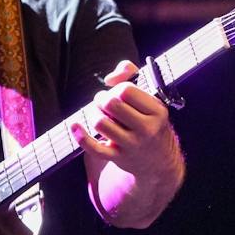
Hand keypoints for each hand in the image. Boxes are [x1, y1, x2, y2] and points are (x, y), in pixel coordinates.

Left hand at [71, 61, 180, 177]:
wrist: (160, 160)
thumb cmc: (150, 121)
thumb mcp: (151, 97)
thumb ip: (131, 74)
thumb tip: (109, 79)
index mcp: (157, 111)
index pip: (127, 91)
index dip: (116, 88)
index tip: (118, 93)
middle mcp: (146, 129)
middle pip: (111, 104)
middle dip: (102, 99)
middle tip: (104, 102)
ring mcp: (132, 145)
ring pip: (100, 122)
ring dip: (94, 114)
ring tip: (99, 113)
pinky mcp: (118, 158)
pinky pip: (95, 149)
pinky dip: (82, 137)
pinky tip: (75, 126)